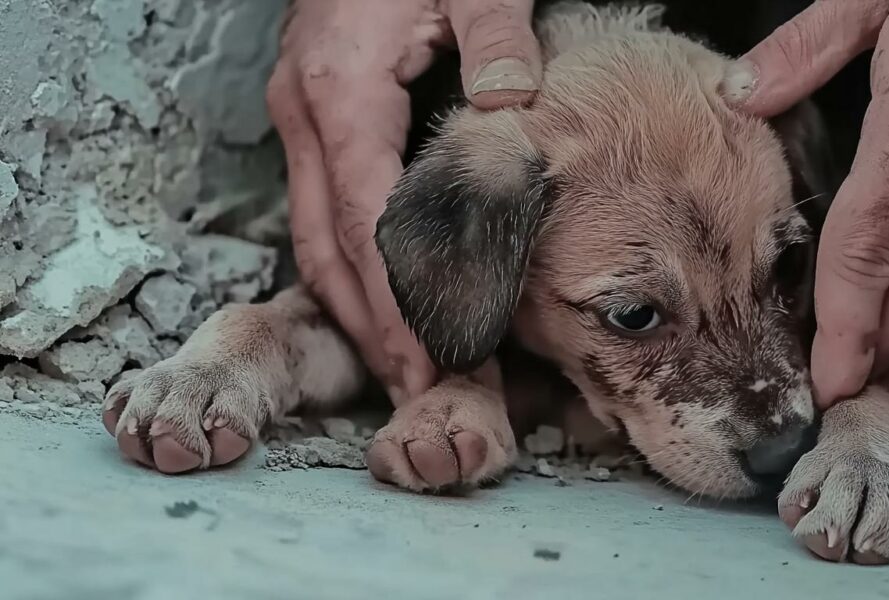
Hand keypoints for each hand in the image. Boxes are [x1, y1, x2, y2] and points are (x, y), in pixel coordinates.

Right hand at [266, 0, 540, 397]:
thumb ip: (496, 36)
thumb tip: (511, 108)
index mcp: (342, 88)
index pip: (368, 222)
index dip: (399, 299)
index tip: (434, 357)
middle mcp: (308, 112)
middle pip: (329, 247)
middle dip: (372, 326)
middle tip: (419, 390)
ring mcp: (303, 116)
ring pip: (315, 235)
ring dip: (356, 305)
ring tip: (402, 365)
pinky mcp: (316, 118)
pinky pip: (323, 209)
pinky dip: (351, 264)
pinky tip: (383, 298)